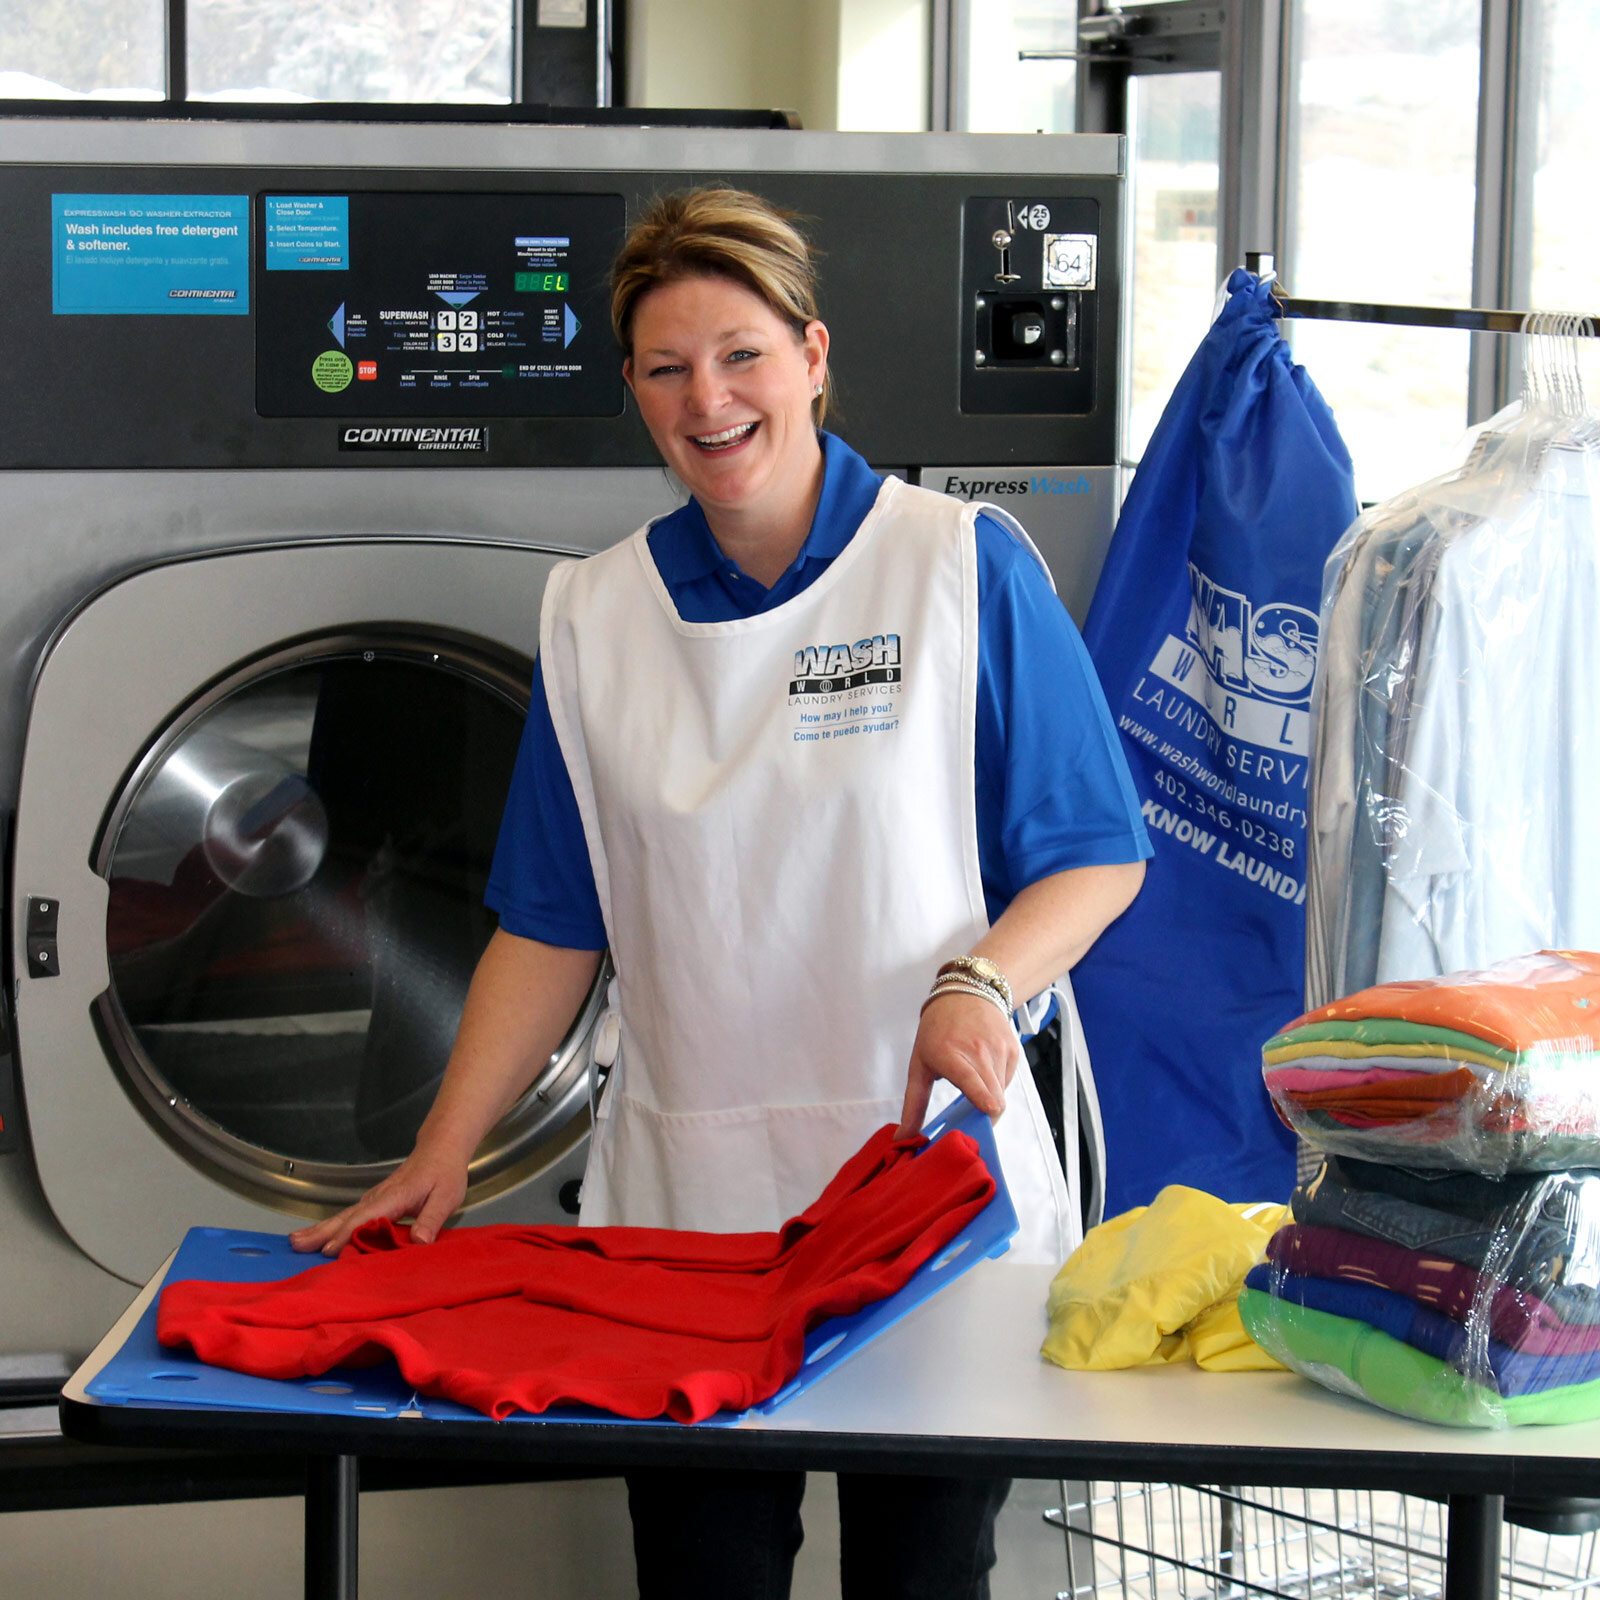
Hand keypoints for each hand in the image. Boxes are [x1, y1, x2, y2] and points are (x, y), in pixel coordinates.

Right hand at [288, 1145, 468, 1255]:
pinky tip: (321, 1234)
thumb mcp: (446, 1196)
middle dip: (321, 1231)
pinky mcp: (376, 1199)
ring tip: (297, 1241)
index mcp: (394, 1196)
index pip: (366, 1217)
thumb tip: (419, 1242)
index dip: (347, 1235)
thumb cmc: (445, 1172)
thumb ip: (432, 1219)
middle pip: (346, 1215)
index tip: (329, 1251)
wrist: (441, 1148)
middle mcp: (379, 1196)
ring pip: (344, 1214)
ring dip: (321, 1228)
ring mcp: (375, 1197)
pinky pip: (350, 1214)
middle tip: (296, 1245)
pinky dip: (333, 1224)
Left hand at [896, 991, 1018, 1139]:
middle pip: (993, 1097)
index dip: (982, 1096)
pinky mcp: (1013, 1049)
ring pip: (1001, 1092)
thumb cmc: (938, 1031)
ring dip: (989, 1098)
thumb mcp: (919, 1065)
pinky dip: (997, 1084)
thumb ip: (913, 1105)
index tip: (990, 1110)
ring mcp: (998, 1048)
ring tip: (973, 1083)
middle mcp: (978, 1050)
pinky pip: (1007, 1080)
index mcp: (950, 1054)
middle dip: (984, 1116)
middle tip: (971, 1124)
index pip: (970, 1078)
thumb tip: (904, 1139)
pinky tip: (984, 1069)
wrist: (966, 994)